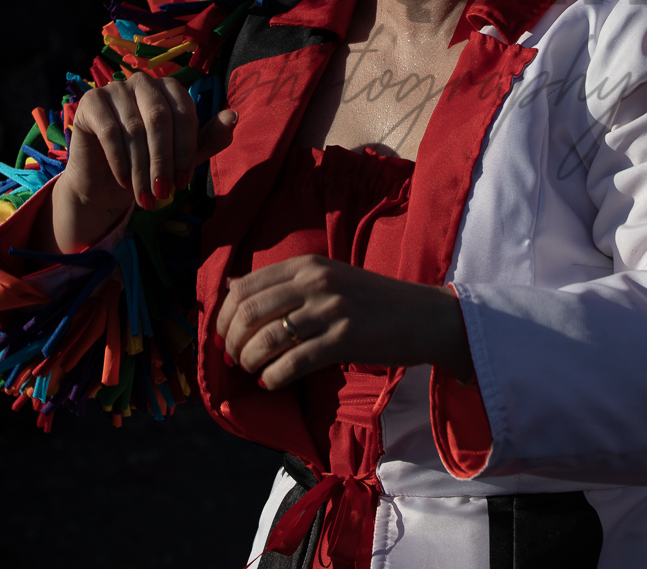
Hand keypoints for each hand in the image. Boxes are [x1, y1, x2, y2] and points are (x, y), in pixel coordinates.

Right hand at [33, 75, 236, 254]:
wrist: (106, 182)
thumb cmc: (150, 164)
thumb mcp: (184, 156)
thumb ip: (210, 137)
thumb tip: (234, 116)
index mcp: (170, 88)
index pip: (184, 112)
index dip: (185, 148)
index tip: (185, 182)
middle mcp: (143, 82)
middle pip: (160, 118)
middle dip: (164, 160)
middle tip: (164, 193)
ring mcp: (115, 88)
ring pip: (134, 128)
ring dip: (142, 168)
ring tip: (146, 197)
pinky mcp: (91, 101)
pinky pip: (109, 131)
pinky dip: (120, 161)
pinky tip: (125, 183)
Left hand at [215, 255, 471, 389]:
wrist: (423, 315)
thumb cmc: (371, 300)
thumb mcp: (327, 277)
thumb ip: (282, 282)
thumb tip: (231, 286)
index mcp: (308, 264)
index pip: (244, 286)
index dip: (223, 316)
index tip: (224, 337)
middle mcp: (316, 280)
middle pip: (250, 312)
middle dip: (232, 341)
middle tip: (235, 359)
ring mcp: (331, 308)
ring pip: (268, 337)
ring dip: (250, 360)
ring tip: (253, 370)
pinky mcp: (346, 338)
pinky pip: (294, 361)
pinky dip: (273, 377)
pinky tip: (271, 382)